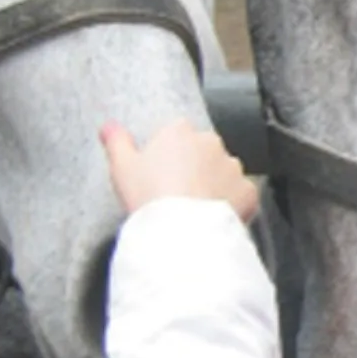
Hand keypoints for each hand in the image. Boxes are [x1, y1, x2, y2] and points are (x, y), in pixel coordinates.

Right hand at [101, 120, 258, 221]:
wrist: (181, 231)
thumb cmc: (150, 197)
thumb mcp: (122, 168)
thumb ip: (117, 142)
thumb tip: (108, 127)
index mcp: (180, 132)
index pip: (176, 134)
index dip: (169, 154)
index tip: (161, 173)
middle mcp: (211, 143)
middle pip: (203, 152)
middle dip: (195, 168)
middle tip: (177, 194)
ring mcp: (232, 166)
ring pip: (224, 172)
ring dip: (215, 185)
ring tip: (195, 209)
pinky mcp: (248, 190)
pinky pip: (241, 195)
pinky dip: (232, 204)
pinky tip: (213, 218)